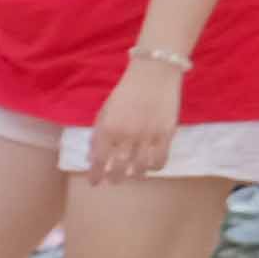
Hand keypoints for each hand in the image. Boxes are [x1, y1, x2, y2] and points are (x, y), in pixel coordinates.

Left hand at [86, 53, 181, 182]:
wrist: (153, 74)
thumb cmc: (125, 92)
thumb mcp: (105, 111)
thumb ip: (98, 134)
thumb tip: (92, 156)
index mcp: (107, 128)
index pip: (99, 159)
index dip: (95, 174)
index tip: (94, 182)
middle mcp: (126, 135)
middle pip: (119, 167)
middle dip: (114, 178)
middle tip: (113, 181)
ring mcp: (147, 136)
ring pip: (141, 167)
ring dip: (135, 175)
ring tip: (132, 175)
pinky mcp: (166, 135)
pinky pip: (160, 160)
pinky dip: (155, 168)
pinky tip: (150, 167)